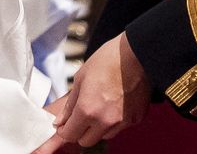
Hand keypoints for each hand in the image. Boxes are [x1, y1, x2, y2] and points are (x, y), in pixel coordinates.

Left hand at [30, 34, 150, 152]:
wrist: (136, 54)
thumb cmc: (107, 61)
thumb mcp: (80, 78)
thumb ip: (70, 104)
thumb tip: (60, 120)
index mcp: (87, 110)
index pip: (70, 135)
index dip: (65, 131)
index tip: (64, 126)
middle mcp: (105, 121)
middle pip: (86, 141)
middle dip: (80, 132)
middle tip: (79, 118)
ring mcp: (123, 122)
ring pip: (104, 136)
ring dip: (98, 128)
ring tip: (99, 107)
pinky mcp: (136, 119)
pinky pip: (120, 127)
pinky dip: (115, 121)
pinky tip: (115, 104)